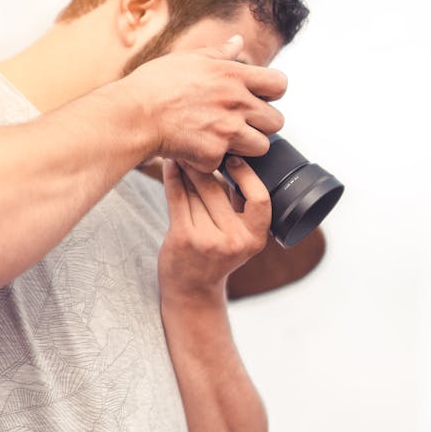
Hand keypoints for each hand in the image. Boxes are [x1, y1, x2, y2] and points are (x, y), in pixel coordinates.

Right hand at [124, 35, 286, 172]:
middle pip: (277, 121)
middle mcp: (235, 103)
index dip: (272, 92)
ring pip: (261, 146)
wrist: (133, 114)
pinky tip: (197, 149)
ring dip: (245, 146)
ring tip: (223, 139)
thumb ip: (220, 53)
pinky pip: (226, 163)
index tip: (259, 97)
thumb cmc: (154, 85)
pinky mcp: (213, 155)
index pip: (279, 84)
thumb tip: (237, 41)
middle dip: (262, 124)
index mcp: (232, 76)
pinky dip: (212, 160)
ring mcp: (227, 131)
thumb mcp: (189, 58)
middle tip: (242, 123)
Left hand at [158, 156, 271, 302]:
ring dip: (187, 166)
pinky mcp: (184, 238)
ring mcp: (208, 240)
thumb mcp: (241, 235)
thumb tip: (238, 158)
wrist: (193, 289)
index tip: (234, 159)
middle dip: (206, 162)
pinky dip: (173, 178)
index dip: (246, 175)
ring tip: (181, 150)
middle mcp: (235, 240)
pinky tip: (170, 165)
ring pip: (196, 190)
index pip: (260, 198)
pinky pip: (178, 197)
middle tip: (198, 141)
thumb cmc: (217, 254)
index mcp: (256, 238)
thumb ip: (241, 205)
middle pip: (218, 189)